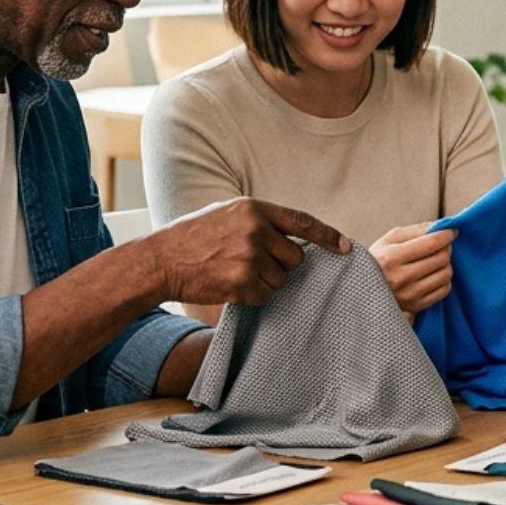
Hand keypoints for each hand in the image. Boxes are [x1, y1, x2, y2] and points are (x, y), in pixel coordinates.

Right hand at [149, 198, 347, 306]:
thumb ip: (259, 221)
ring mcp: (249, 257)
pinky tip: (230, 286)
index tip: (346, 248)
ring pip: (281, 279)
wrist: (159, 261)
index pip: (302, 222)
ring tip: (235, 272)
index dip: (327, 236)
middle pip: (295, 258)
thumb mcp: (226, 214)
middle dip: (282, 265)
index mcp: (253, 209)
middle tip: (254, 264)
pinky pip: (266, 296)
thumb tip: (293, 239)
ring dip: (265, 282)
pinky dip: (253, 296)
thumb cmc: (192, 237)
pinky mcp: (241, 282)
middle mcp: (255, 230)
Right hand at [369, 222, 456, 313]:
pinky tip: (432, 275)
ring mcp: (409, 295)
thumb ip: (415, 230)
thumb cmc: (378, 260)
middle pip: (441, 258)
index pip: (431, 243)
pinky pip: (444, 290)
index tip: (451, 231)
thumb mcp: (389, 240)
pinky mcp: (416, 306)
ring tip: (434, 261)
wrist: (361, 290)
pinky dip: (443, 280)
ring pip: (445, 274)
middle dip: (445, 248)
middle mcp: (401, 278)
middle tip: (440, 245)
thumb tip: (440, 226)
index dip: (446, 234)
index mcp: (391, 258)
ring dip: (445, 264)